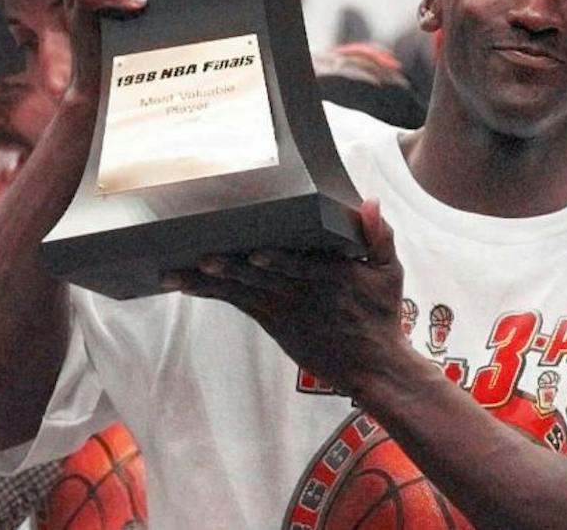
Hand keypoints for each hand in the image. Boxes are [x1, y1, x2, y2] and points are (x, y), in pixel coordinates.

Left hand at [169, 199, 406, 397]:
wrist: (372, 365)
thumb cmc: (381, 313)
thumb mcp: (390, 271)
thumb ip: (379, 235)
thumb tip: (370, 201)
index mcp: (332, 276)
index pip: (301, 267)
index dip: (278, 262)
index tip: (255, 254)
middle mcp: (303, 293)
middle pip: (261, 277)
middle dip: (229, 268)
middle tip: (199, 257)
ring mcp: (285, 309)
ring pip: (243, 291)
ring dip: (209, 282)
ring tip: (177, 274)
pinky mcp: (274, 323)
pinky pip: (240, 305)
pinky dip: (214, 294)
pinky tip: (189, 286)